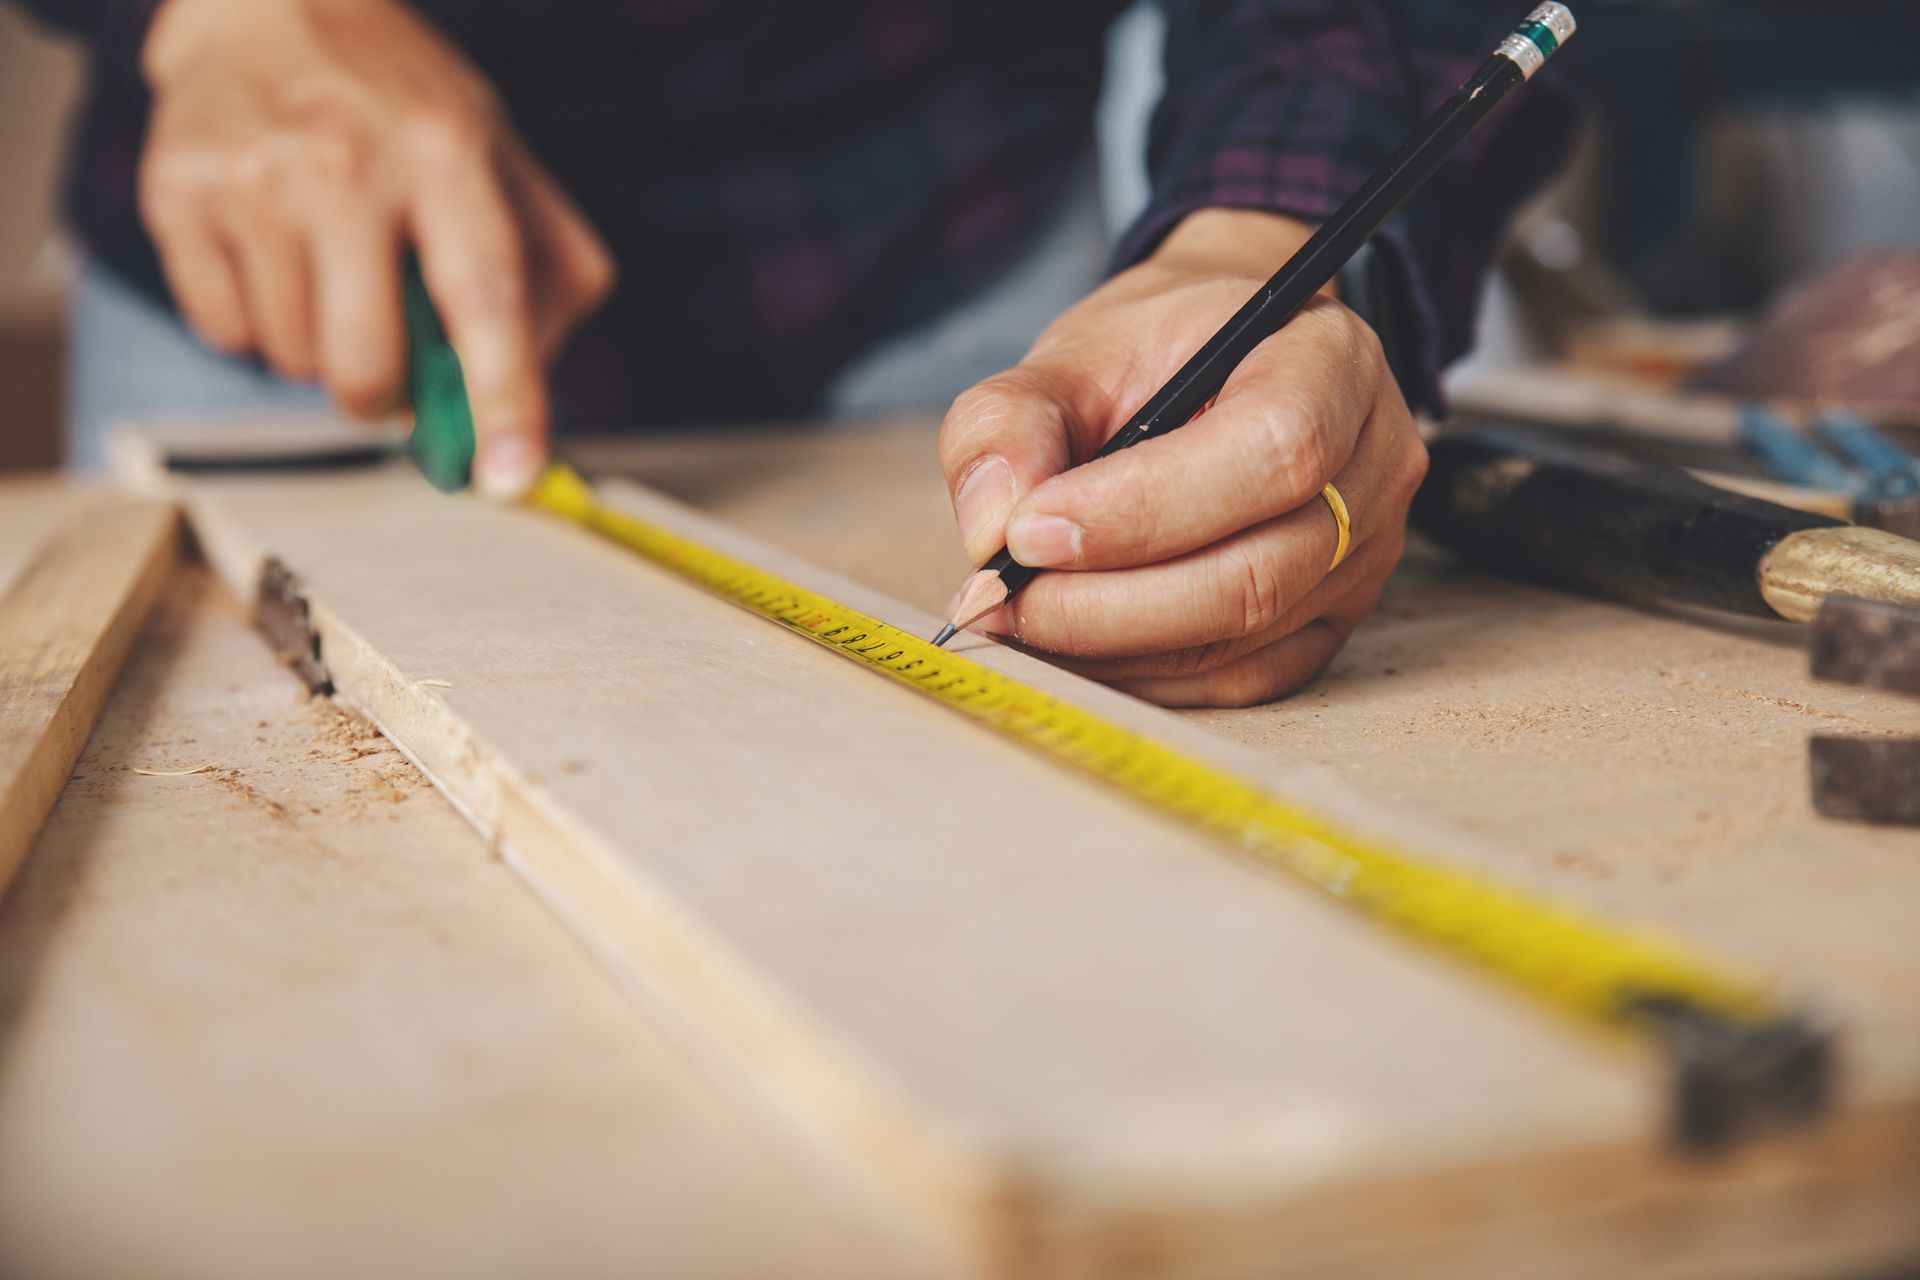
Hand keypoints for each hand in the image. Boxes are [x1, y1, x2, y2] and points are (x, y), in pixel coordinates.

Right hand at [140, 0, 614, 497]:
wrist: (274, 4)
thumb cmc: (405, 108)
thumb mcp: (505, 165)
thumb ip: (548, 279)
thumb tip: (534, 396)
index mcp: (448, 153)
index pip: (486, 298)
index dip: (503, 399)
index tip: (510, 476)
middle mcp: (347, 163)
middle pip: (366, 365)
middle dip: (385, 397)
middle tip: (391, 359)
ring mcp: (253, 178)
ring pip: (292, 361)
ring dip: (320, 350)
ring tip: (331, 273)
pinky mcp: (177, 192)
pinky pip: (224, 334)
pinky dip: (255, 324)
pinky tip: (275, 257)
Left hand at [937, 209, 1425, 707]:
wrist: (1216, 365)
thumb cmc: (1154, 356)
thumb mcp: (1071, 354)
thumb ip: (1010, 422)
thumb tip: (990, 526)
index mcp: (1332, 364)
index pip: (1269, 452)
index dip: (1142, 510)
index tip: (1025, 530)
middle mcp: (1373, 466)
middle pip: (1258, 571)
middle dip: (1109, 604)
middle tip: (1003, 600)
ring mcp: (1364, 556)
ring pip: (1245, 638)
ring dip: (1112, 647)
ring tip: (1018, 620)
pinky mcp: (1331, 622)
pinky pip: (1241, 678)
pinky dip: (1143, 673)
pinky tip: (1074, 644)